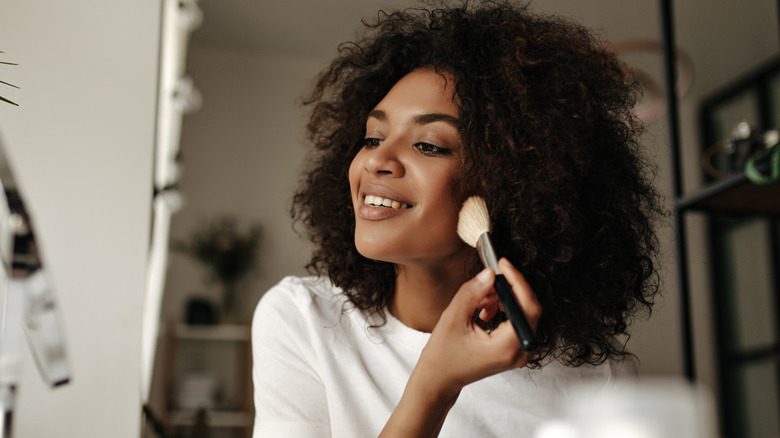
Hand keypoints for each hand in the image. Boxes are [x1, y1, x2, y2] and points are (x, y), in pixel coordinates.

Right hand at [415, 258, 541, 397]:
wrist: (439, 379)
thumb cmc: (443, 355)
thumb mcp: (453, 318)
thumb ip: (473, 293)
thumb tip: (490, 273)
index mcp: (507, 347)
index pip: (527, 307)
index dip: (517, 281)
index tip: (502, 264)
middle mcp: (519, 352)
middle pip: (528, 309)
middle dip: (508, 290)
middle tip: (487, 279)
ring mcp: (518, 353)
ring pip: (522, 313)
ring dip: (502, 299)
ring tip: (480, 300)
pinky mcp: (513, 350)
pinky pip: (516, 322)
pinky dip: (502, 310)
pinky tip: (483, 310)